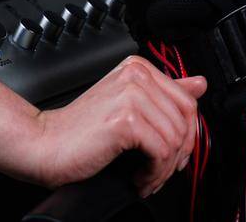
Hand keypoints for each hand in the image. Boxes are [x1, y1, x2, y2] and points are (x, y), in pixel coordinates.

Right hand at [20, 55, 206, 198]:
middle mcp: (136, 75)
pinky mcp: (125, 120)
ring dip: (163, 169)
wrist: (46, 144)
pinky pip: (162, 152)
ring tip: (145, 177)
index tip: (172, 155)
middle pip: (186, 121)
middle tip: (158, 171)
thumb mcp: (128, 107)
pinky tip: (138, 178)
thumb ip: (166, 93)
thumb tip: (199, 83)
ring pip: (175, 139)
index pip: (187, 101)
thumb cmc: (81, 130)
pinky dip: (153, 173)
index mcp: (138, 68)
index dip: (185, 135)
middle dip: (177, 155)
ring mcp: (130, 95)